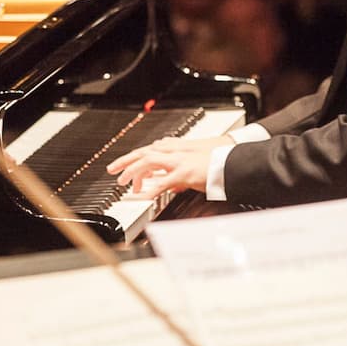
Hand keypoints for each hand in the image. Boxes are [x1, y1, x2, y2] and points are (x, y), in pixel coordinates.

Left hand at [106, 135, 232, 196]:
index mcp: (179, 148)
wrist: (233, 162)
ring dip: (132, 172)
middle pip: (144, 153)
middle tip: (112, 170)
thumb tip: (169, 185)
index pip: (151, 150)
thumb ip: (179, 175)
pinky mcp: (184, 173)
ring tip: (123, 184)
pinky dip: (150, 189)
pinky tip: (142, 197)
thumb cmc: (218, 164)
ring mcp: (179, 162)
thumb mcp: (195, 167)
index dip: (135, 157)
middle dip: (126, 161)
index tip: (124, 164)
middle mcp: (176, 152)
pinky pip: (162, 182)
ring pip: (148, 162)